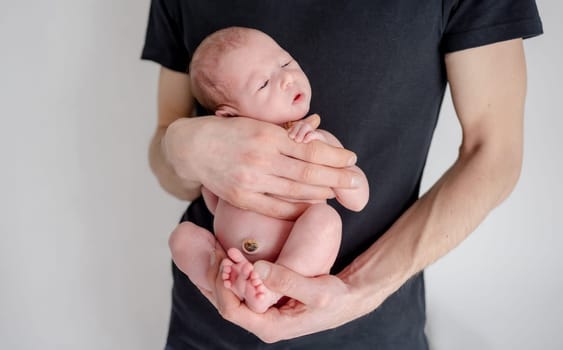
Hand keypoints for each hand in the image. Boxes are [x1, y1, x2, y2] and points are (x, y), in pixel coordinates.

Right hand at [162, 115, 358, 218]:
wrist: (192, 147)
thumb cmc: (228, 132)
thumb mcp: (257, 123)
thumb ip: (284, 133)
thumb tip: (316, 137)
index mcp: (268, 135)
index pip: (311, 149)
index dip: (334, 156)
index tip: (351, 158)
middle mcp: (261, 159)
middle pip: (309, 173)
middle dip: (337, 176)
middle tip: (354, 179)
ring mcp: (251, 181)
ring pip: (296, 191)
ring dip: (322, 192)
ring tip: (337, 191)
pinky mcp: (242, 198)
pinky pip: (277, 207)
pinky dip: (298, 207)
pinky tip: (312, 204)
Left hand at [210, 260, 384, 342]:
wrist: (347, 299)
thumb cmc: (336, 299)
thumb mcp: (317, 291)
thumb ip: (287, 280)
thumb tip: (257, 269)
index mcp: (270, 327)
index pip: (232, 311)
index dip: (223, 286)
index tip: (226, 262)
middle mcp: (261, 322)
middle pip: (225, 302)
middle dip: (217, 276)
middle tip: (215, 249)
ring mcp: (262, 312)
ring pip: (230, 294)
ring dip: (223, 272)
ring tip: (217, 247)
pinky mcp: (265, 300)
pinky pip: (241, 288)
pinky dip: (233, 271)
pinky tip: (229, 252)